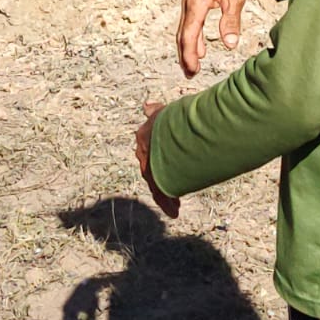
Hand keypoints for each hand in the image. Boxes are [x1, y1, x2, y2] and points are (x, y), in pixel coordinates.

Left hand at [134, 102, 179, 218]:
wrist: (169, 131)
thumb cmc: (170, 119)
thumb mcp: (163, 112)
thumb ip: (155, 112)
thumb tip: (147, 107)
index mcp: (144, 139)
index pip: (148, 153)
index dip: (159, 160)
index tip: (168, 165)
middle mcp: (143, 154)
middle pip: (153, 171)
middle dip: (164, 179)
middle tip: (173, 190)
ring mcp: (149, 167)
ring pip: (158, 184)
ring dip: (167, 195)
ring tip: (176, 205)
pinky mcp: (155, 179)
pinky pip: (161, 194)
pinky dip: (167, 203)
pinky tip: (174, 212)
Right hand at [176, 0, 267, 77]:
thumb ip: (231, 22)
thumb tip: (229, 45)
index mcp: (197, 3)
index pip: (189, 35)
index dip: (189, 55)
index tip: (192, 71)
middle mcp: (189, 2)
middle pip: (183, 34)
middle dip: (185, 55)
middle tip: (190, 74)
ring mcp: (190, 0)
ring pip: (185, 29)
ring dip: (188, 48)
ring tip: (193, 66)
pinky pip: (191, 22)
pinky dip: (194, 37)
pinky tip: (201, 48)